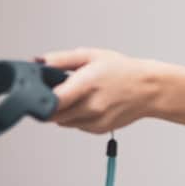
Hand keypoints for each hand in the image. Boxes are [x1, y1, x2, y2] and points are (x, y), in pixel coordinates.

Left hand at [34, 46, 153, 133]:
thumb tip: (37, 63)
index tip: (35, 93)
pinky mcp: (98, 129)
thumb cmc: (123, 71)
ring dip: (62, 111)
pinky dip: (75, 116)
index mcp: (87, 84)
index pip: (52, 102)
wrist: (149, 89)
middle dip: (48, 104)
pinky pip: (75, 125)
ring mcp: (95, 120)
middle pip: (53, 114)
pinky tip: (88, 104)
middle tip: (56, 90)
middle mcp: (91, 106)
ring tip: (77, 95)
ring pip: (62, 122)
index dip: (39, 99)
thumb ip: (60, 59)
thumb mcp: (91, 56)